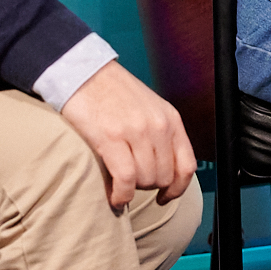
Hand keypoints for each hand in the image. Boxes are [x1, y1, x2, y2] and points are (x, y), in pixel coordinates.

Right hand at [59, 61, 195, 208]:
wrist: (83, 72)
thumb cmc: (111, 92)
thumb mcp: (149, 108)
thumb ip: (160, 134)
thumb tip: (163, 169)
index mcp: (170, 118)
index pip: (187, 165)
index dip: (177, 188)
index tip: (166, 197)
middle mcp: (158, 126)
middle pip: (164, 177)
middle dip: (148, 186)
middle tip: (131, 181)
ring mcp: (136, 132)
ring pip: (145, 181)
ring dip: (132, 189)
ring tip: (119, 182)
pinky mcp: (111, 138)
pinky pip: (126, 180)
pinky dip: (121, 195)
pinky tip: (115, 196)